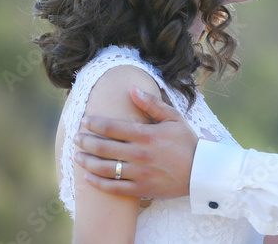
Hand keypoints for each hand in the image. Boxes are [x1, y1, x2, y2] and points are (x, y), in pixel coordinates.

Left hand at [74, 86, 197, 198]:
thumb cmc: (187, 142)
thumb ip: (151, 104)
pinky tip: (88, 177)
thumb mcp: (174, 118)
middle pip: (103, 147)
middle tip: (76, 138)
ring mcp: (139, 173)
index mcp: (147, 135)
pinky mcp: (140, 190)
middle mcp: (140, 154)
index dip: (94, 123)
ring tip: (77, 157)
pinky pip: (113, 188)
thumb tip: (132, 89)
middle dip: (85, 141)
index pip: (111, 127)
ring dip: (87, 162)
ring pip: (104, 168)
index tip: (85, 121)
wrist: (201, 172)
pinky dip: (98, 183)